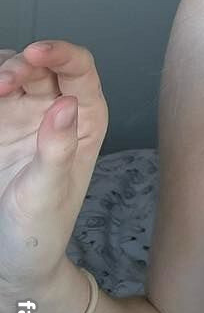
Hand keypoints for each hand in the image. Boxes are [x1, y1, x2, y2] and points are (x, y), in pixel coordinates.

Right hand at [0, 41, 106, 294]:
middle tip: (0, 86)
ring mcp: (23, 115)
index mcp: (86, 118)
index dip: (60, 53)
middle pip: (41, 66)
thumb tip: (68, 104)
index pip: (79, 69)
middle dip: (20, 65)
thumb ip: (57, 150)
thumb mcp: (49, 194)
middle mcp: (57, 108)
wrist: (11, 260)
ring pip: (11, 74)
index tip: (36, 52)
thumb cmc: (41, 230)